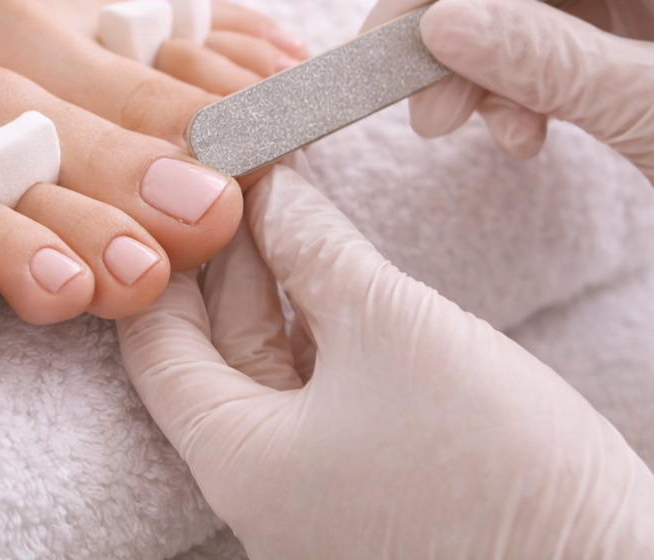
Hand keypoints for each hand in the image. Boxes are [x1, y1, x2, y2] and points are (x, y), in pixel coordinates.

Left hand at [117, 166, 653, 559]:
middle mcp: (261, 487)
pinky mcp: (375, 487)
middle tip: (250, 161)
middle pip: (212, 349)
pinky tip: (340, 262)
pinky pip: (322, 392)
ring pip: (270, 366)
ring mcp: (318, 493)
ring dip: (279, 281)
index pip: (155, 340)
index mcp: (235, 461)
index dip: (169, 247)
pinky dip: (324, 324)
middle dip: (230, 253)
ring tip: (293, 191)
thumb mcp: (393, 327)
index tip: (196, 172)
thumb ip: (315, 250)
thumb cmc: (499, 462)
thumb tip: (268, 188)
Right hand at [366, 0, 653, 353]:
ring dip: (476, 61)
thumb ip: (549, 62)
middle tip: (410, 99)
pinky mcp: (650, 47)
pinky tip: (517, 137)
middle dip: (453, 19)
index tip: (389, 41)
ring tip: (453, 128)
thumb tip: (434, 23)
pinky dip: (513, 87)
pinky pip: (549, 45)